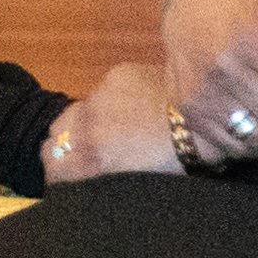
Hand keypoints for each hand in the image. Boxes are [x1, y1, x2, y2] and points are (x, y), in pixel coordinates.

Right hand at [37, 62, 190, 184]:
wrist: (204, 114)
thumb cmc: (180, 159)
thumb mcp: (138, 180)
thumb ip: (107, 175)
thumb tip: (100, 175)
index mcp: (93, 158)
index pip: (53, 168)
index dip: (60, 176)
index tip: (72, 181)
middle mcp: (85, 125)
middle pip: (54, 137)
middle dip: (64, 147)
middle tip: (87, 156)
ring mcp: (98, 97)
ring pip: (77, 112)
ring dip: (87, 123)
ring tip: (113, 130)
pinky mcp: (115, 76)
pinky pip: (102, 92)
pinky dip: (111, 102)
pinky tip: (136, 106)